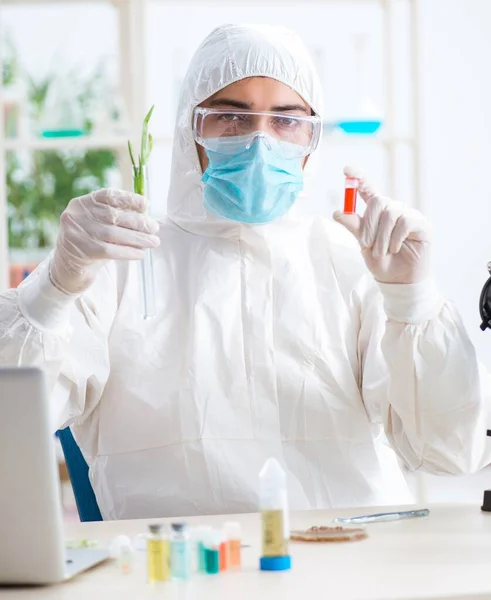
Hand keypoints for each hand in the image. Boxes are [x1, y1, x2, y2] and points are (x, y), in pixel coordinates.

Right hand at [50, 188, 159, 294]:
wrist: (67, 267)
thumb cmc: (90, 243)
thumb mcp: (98, 224)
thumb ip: (116, 217)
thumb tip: (146, 216)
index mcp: (82, 203)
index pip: (107, 196)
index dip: (129, 198)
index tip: (146, 204)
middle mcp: (77, 215)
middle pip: (113, 215)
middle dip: (138, 222)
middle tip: (155, 228)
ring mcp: (77, 232)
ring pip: (114, 234)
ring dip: (138, 238)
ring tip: (154, 242)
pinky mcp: (82, 250)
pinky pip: (111, 250)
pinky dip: (129, 251)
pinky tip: (141, 253)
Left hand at [333, 166, 431, 283]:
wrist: (398, 281)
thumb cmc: (381, 262)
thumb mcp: (363, 244)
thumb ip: (354, 227)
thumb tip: (338, 212)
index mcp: (377, 212)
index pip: (368, 189)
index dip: (358, 178)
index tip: (346, 169)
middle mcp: (393, 209)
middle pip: (378, 201)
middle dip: (368, 224)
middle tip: (366, 244)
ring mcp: (409, 215)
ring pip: (391, 213)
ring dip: (381, 236)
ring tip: (381, 252)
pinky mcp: (422, 224)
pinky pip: (405, 223)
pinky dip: (395, 238)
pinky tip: (395, 249)